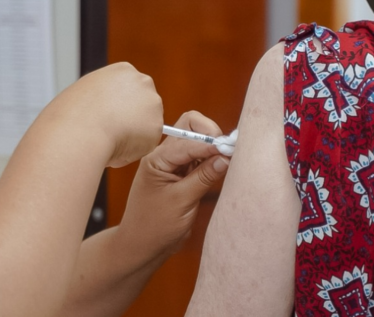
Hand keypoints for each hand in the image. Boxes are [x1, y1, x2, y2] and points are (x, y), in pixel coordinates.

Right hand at [45, 62, 163, 167]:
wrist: (80, 129)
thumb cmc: (74, 114)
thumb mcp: (84, 94)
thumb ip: (101, 98)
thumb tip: (103, 113)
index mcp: (123, 70)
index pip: (129, 88)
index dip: (120, 105)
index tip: (112, 115)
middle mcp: (142, 82)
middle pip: (143, 103)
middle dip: (133, 117)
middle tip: (113, 131)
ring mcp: (152, 103)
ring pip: (147, 124)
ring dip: (134, 133)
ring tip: (111, 139)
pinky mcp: (157, 127)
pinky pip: (147, 143)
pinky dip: (135, 149)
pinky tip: (118, 147)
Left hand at [116, 111, 230, 259]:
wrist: (143, 246)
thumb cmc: (155, 226)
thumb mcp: (182, 202)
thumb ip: (203, 177)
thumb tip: (225, 157)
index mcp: (157, 159)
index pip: (187, 139)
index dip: (210, 143)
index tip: (230, 150)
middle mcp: (164, 156)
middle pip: (190, 127)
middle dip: (211, 134)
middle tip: (227, 151)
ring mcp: (173, 164)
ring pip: (196, 140)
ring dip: (213, 146)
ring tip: (227, 159)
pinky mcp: (182, 174)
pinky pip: (199, 157)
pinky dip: (212, 158)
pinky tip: (221, 167)